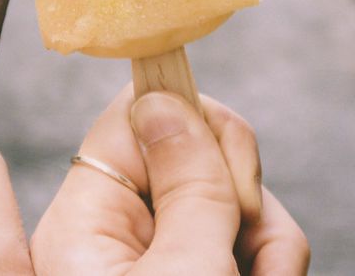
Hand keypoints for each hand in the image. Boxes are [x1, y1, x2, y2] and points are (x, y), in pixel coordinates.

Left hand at [31, 85, 308, 274]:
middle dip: (246, 198)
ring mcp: (153, 262)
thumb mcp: (187, 273)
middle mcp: (114, 236)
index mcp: (86, 223)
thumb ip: (190, 184)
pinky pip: (241, 245)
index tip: (236, 164)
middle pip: (195, 158)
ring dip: (268, 240)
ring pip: (230, 206)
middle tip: (256, 251)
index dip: (196, 124)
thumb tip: (162, 96)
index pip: (136, 116)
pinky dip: (266, 264)